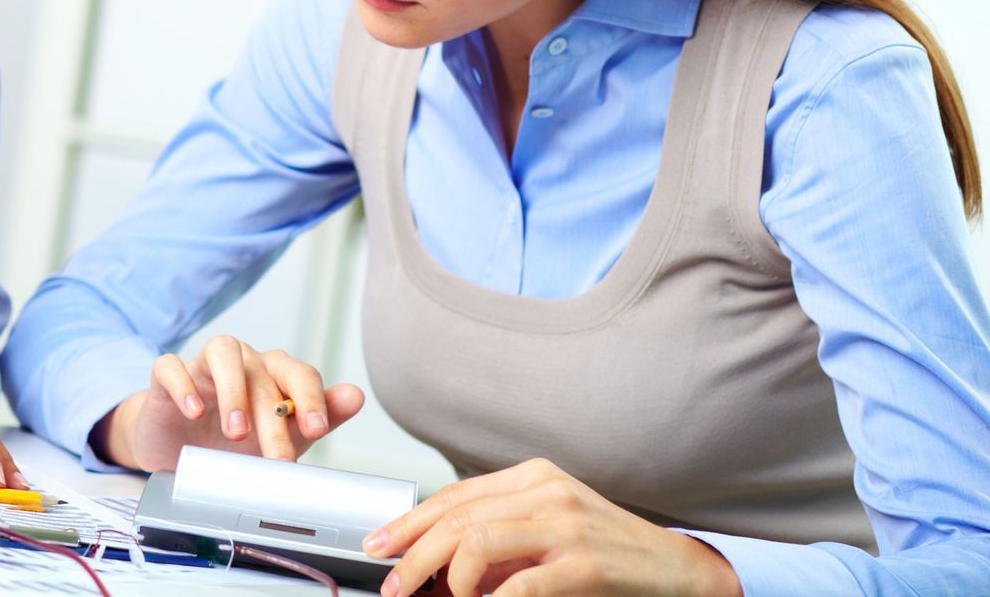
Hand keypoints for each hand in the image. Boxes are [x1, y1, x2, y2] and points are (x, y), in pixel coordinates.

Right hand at [98, 334, 363, 471]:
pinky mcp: (167, 377)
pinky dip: (183, 385)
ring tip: (237, 432)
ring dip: (233, 391)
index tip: (316, 429)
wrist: (177, 450)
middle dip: (274, 418)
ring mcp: (203, 366)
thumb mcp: (279, 436)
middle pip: (263, 375)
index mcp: (273, 374)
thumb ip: (316, 417)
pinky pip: (171, 366)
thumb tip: (355, 395)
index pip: (299, 372)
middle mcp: (243, 361)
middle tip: (278, 457)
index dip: (310, 398)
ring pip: (223, 352)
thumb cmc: (232, 440)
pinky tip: (194, 412)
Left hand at [364, 458, 742, 596]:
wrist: (680, 569)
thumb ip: (499, 537)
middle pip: (457, 516)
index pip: (454, 495)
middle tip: (393, 584)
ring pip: (477, 541)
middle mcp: (546, 491)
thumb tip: (436, 563)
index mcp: (533, 477)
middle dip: (414, 553)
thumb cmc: (610, 553)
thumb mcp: (548, 531)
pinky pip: (522, 583)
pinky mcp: (586, 562)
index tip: (380, 546)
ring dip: (446, 577)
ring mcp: (567, 524)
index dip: (410, 522)